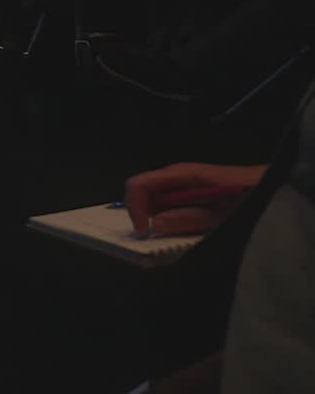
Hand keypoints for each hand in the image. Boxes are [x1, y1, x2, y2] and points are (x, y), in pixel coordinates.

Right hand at [124, 162, 266, 237]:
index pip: (139, 184)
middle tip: (155, 240)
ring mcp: (186, 183)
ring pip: (158, 200)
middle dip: (144, 215)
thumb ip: (190, 219)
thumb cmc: (254, 195)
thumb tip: (155, 226)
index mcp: (182, 174)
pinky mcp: (195, 192)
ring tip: (174, 237)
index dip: (135, 208)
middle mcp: (179, 175)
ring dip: (159, 219)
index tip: (144, 233)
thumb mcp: (224, 213)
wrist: (279, 186)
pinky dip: (172, 219)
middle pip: (145, 191)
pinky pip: (173, 204)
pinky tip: (187, 230)